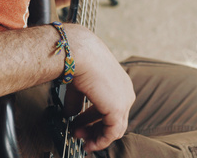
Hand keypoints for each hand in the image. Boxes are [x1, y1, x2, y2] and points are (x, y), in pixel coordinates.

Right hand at [63, 25, 134, 151]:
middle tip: (79, 133)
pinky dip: (100, 141)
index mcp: (119, 83)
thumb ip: (77, 101)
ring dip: (96, 136)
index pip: (112, 107)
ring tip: (80, 138)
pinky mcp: (118, 109)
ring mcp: (124, 101)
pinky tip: (89, 143)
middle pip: (115, 119)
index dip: (94, 118)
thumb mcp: (79, 84)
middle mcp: (125, 92)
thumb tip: (70, 113)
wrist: (80, 53)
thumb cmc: (79, 60)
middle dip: (95, 128)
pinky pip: (112, 133)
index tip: (81, 125)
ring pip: (115, 128)